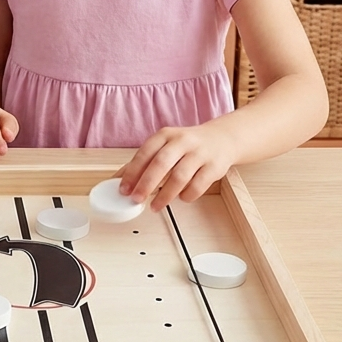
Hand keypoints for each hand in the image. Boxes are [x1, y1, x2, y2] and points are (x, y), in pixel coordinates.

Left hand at [118, 122, 236, 211]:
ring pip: (180, 177)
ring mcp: (199, 153)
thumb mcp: (165, 145)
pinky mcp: (214, 166)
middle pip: (161, 164)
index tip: (124, 188)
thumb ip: (145, 161)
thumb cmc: (186, 146)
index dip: (132, 172)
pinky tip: (181, 198)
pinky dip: (187, 195)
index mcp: (165, 135)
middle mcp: (182, 141)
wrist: (222, 138)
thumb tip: (120, 179)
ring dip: (165, 195)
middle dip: (146, 184)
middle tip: (136, 199)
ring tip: (155, 205)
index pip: (144, 153)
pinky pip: (198, 185)